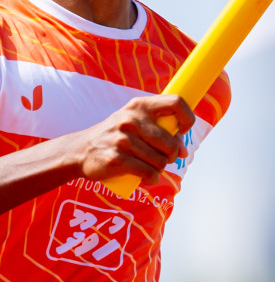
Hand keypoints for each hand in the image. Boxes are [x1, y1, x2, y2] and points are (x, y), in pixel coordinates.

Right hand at [74, 95, 192, 186]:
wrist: (79, 150)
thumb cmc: (116, 137)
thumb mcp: (134, 123)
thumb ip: (160, 130)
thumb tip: (182, 151)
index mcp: (139, 106)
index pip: (176, 102)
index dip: (187, 118)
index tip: (183, 130)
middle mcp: (131, 120)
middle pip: (171, 144)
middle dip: (171, 155)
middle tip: (162, 158)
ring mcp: (123, 140)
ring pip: (161, 162)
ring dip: (159, 169)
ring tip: (148, 166)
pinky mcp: (117, 159)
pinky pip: (149, 173)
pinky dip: (152, 179)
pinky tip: (146, 177)